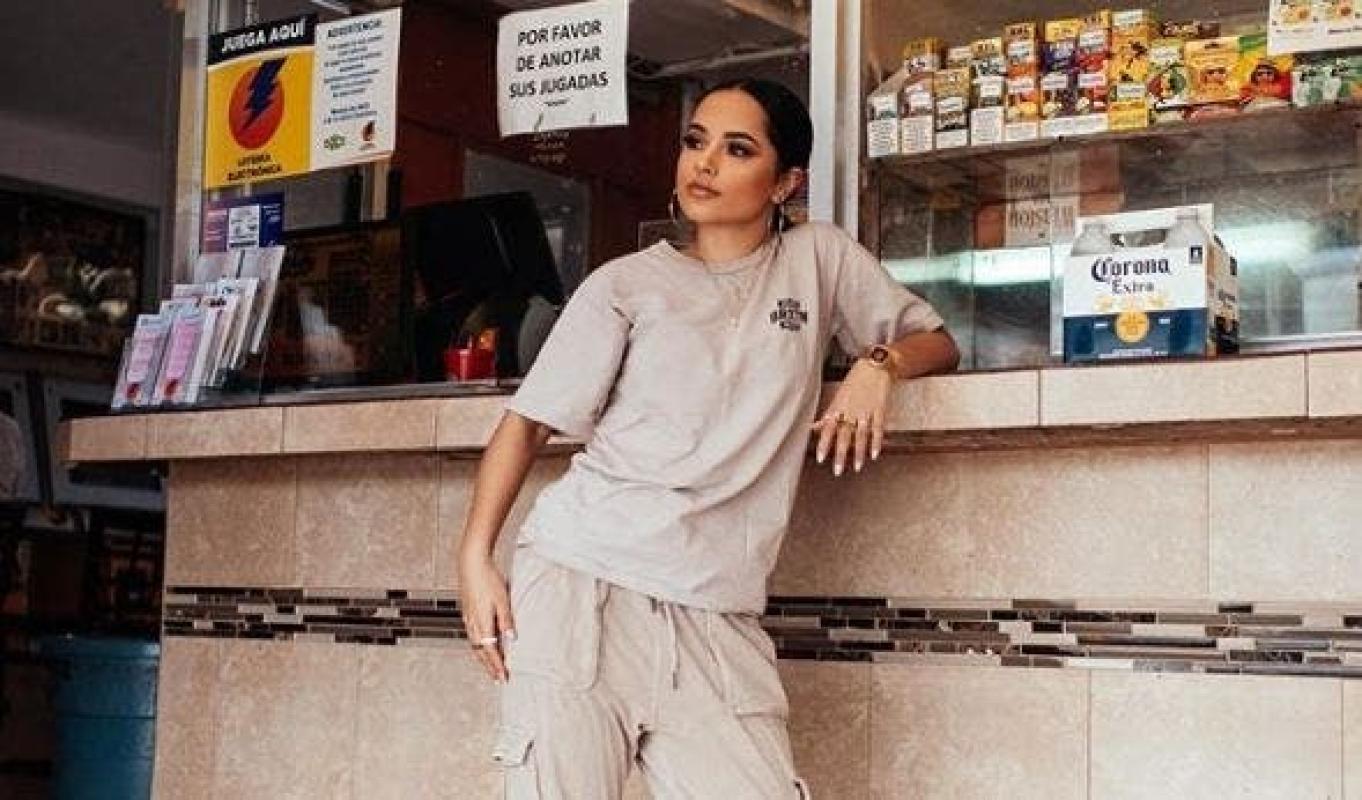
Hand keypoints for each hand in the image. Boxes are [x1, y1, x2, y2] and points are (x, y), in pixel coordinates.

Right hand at [458, 552, 514, 682]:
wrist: (471, 563)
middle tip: (498, 678)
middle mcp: (472, 623)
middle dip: (489, 666)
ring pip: (475, 644)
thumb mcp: (502, 599)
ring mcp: (468, 618)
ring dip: (483, 657)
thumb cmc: (488, 578)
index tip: (503, 677)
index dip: (497, 665)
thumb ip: (506, 620)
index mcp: (482, 622)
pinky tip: (483, 644)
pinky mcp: (467, 612)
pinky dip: (478, 645)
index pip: (490, 650)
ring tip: (492, 666)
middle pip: (481, 651)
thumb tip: (511, 639)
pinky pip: (472, 635)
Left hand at [811, 359, 892, 475]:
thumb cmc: (855, 381)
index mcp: (838, 407)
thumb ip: (828, 415)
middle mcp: (850, 410)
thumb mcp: (838, 397)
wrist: (875, 365)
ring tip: (857, 468)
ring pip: (861, 434)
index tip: (820, 459)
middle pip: (844, 435)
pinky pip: (878, 428)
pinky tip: (874, 455)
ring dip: (859, 452)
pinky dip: (877, 442)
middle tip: (837, 471)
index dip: (824, 443)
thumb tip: (812, 427)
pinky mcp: (880, 409)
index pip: (828, 428)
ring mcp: (866, 410)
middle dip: (840, 454)